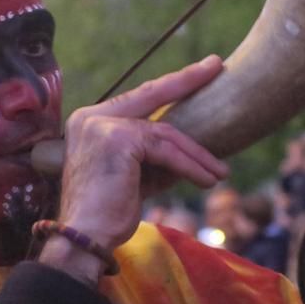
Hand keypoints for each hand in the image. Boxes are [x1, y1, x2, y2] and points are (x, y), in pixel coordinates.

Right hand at [41, 56, 227, 284]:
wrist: (84, 237)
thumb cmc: (107, 213)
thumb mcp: (134, 176)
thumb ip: (154, 156)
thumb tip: (191, 149)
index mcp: (89, 121)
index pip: (137, 99)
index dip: (169, 85)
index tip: (198, 70)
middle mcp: (92, 117)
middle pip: (150, 94)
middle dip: (187, 79)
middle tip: (216, 66)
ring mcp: (103, 126)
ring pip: (164, 133)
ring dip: (196, 154)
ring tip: (220, 172)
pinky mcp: (118, 140)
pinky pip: (165, 151)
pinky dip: (189, 166)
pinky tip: (206, 180)